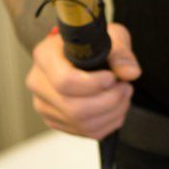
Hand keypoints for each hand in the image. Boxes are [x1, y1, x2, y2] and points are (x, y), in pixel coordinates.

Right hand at [27, 24, 139, 139]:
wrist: (84, 55)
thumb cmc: (94, 44)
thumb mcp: (111, 36)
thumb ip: (121, 53)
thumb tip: (130, 73)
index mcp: (45, 56)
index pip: (65, 81)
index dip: (94, 84)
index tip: (112, 77)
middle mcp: (39, 83)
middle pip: (74, 108)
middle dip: (110, 101)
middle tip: (125, 88)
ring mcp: (45, 105)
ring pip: (83, 123)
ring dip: (113, 112)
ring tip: (123, 95)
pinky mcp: (56, 121)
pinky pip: (87, 132)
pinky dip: (110, 122)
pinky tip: (116, 107)